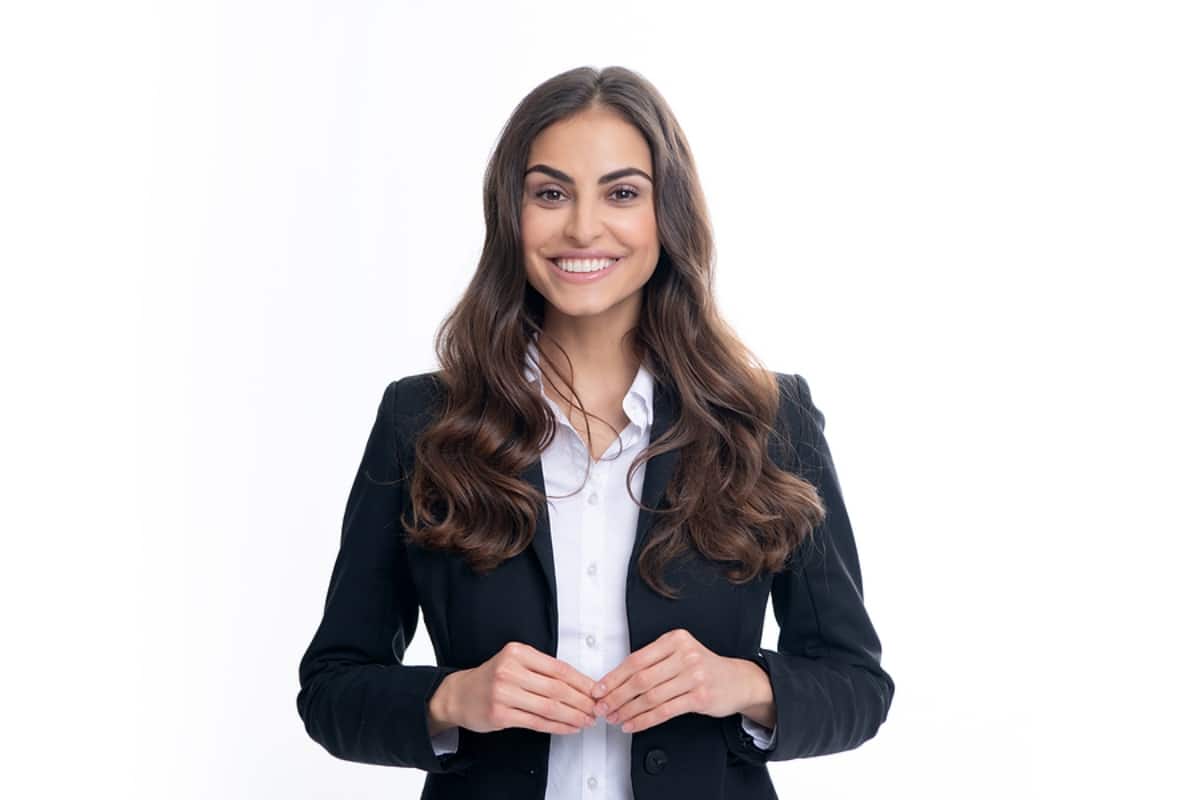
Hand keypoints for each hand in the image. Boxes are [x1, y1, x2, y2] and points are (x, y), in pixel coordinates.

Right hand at [433, 641, 600, 735]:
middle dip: (581, 701)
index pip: (559, 668)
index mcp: (518, 652)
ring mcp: (503, 693)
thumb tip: (581, 684)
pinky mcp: (499, 715)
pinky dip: (557, 726)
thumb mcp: (515, 662)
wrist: (460, 694)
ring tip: (586, 721)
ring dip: (573, 716)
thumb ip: (543, 669)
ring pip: (549, 707)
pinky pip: (536, 722)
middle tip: (596, 710)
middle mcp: (510, 670)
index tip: (596, 692)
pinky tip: (569, 728)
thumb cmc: (493, 678)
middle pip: (556, 688)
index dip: (582, 682)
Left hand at [591, 628, 754, 733]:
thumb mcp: (680, 653)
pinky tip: (633, 725)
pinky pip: (664, 711)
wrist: (738, 680)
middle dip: (617, 696)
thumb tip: (615, 680)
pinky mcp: (700, 697)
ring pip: (651, 697)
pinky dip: (644, 720)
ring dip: (628, 711)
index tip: (599, 689)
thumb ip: (653, 661)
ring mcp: (694, 676)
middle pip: (641, 679)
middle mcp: (685, 655)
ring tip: (615, 718)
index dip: (614, 677)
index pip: (636, 659)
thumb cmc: (703, 668)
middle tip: (603, 707)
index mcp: (675, 639)